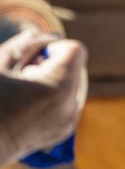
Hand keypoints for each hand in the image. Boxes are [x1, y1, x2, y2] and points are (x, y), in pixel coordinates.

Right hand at [0, 31, 86, 164]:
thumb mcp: (1, 64)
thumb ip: (24, 44)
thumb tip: (40, 35)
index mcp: (58, 87)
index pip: (74, 50)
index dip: (53, 48)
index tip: (31, 59)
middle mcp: (69, 106)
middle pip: (72, 67)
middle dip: (50, 64)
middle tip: (21, 76)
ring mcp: (66, 122)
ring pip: (68, 83)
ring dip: (49, 80)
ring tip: (21, 92)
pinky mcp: (61, 133)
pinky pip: (64, 102)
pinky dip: (50, 97)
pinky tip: (25, 106)